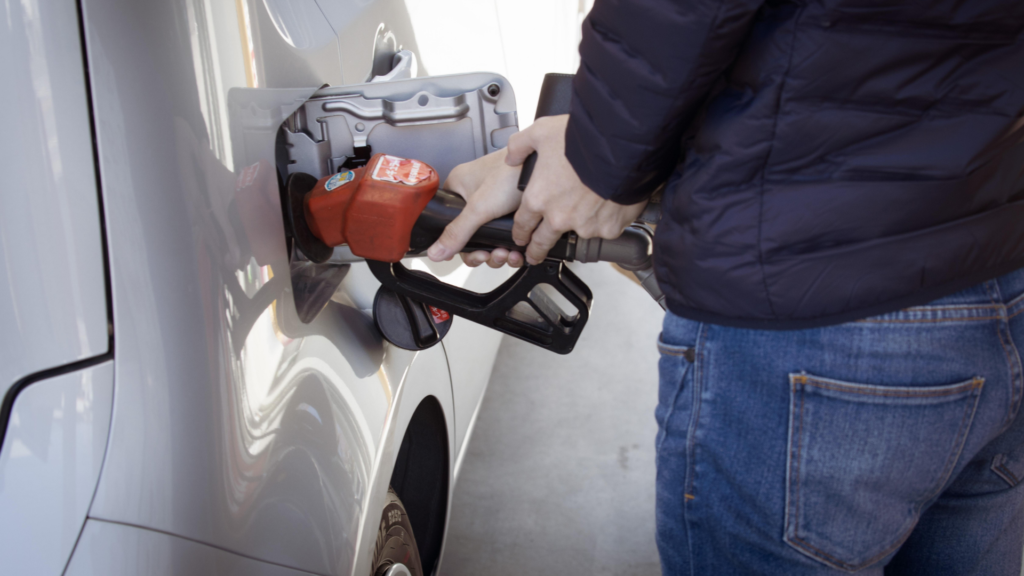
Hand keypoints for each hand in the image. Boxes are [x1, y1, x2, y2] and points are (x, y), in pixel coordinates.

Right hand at [426, 149, 525, 267]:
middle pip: (471, 237)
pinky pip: (506, 236)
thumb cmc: (512, 172)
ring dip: (498, 253)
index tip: (474, 254)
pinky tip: (517, 251)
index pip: (448, 224)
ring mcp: (494, 204)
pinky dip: (511, 248)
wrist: (546, 167)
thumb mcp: (479, 207)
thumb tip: (436, 252)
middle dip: (483, 252)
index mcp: (458, 188)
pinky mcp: (513, 210)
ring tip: (508, 253)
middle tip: (492, 255)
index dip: (459, 245)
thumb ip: (457, 232)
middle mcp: (474, 196)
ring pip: (490, 239)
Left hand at [506, 115, 646, 264]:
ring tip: (587, 211)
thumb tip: (512, 156)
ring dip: (579, 226)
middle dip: (536, 251)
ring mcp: (584, 226)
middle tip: (535, 255)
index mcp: (538, 198)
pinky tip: (608, 205)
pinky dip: (606, 220)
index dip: (520, 232)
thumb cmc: (582, 140)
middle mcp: (559, 217)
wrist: (619, 148)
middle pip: (542, 242)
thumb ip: (521, 146)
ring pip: (578, 233)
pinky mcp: (608, 229)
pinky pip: (605, 229)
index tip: (521, 237)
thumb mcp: (541, 132)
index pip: (522, 224)